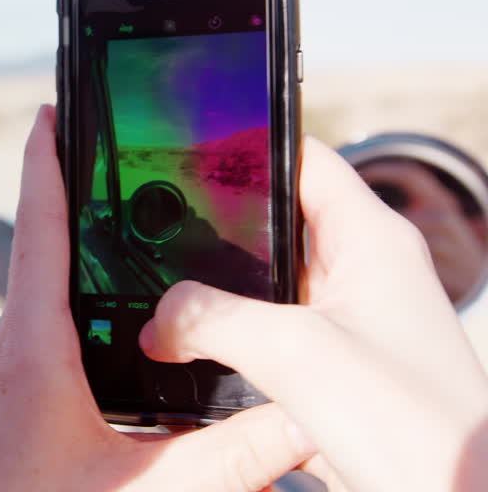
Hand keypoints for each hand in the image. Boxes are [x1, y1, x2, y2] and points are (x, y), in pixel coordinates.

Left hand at [0, 106, 313, 491]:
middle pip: (42, 247)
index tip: (50, 108)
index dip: (45, 161)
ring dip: (76, 251)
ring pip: (43, 291)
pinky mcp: (11, 398)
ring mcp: (7, 372)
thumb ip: (227, 458)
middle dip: (73, 195)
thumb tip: (295, 419)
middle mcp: (11, 347)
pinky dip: (76, 302)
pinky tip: (117, 324)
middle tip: (108, 149)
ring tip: (121, 222)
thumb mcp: (146, 489)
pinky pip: (45, 328)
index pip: (39, 227)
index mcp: (34, 346)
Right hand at [141, 138, 487, 491]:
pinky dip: (229, 340)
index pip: (303, 158)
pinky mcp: (334, 369)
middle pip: (272, 222)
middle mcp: (363, 272)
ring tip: (164, 298)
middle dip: (214, 230)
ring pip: (265, 285)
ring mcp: (349, 321)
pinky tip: (191, 354)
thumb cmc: (417, 427)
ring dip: (218, 294)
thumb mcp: (294, 352)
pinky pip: (268, 336)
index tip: (186, 146)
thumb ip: (212, 319)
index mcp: (371, 240)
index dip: (246, 146)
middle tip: (156, 235)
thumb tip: (160, 317)